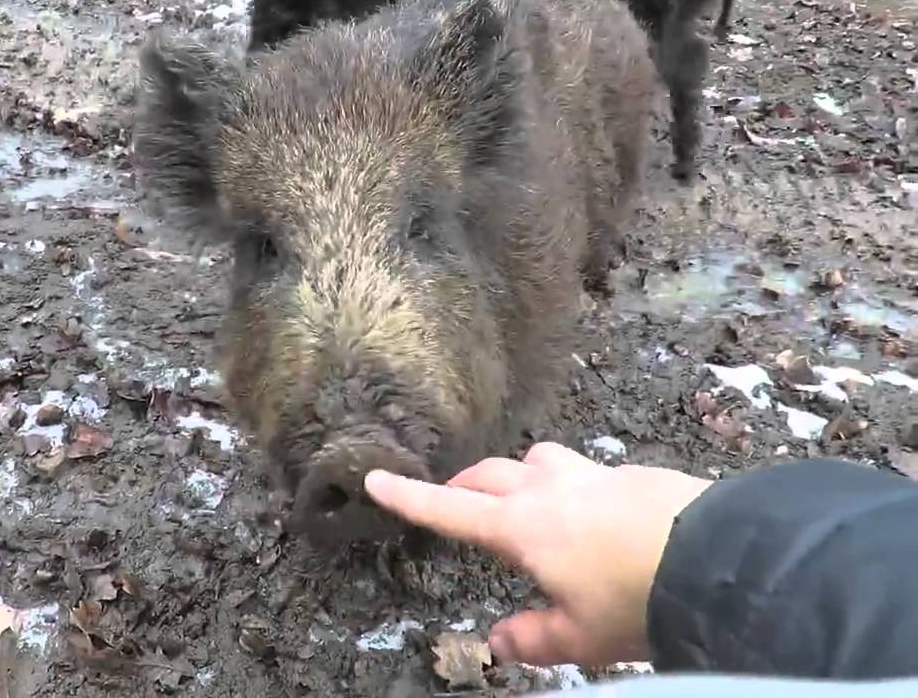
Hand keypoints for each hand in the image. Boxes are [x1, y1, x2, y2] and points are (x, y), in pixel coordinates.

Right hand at [364, 442, 711, 666]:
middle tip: (456, 499)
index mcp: (522, 528)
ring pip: (538, 458)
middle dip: (465, 484)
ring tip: (527, 498)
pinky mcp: (630, 471)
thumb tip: (500, 638)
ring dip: (521, 473)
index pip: (450, 510)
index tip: (375, 477)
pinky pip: (584, 469)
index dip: (409, 497)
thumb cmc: (639, 600)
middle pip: (489, 473)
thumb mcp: (582, 638)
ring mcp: (591, 473)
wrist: (721, 556)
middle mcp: (549, 490)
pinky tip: (592, 513)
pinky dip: (572, 484)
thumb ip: (534, 638)